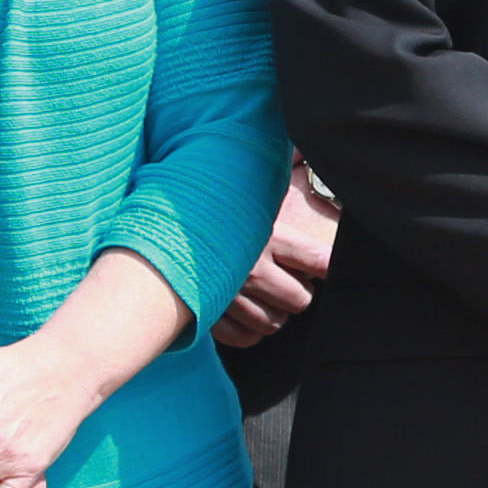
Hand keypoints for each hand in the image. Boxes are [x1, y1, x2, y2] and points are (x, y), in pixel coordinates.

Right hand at [221, 166, 341, 349]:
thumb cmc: (206, 200)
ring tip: (261, 295)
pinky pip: (243, 339)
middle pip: (300, 300)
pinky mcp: (208, 315)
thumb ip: (270, 174)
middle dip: (297, 293)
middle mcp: (251, 268)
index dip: (329, 266)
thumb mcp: (242, 184)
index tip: (333, 267)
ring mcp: (230, 295)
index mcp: (267, 235)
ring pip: (273, 323)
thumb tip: (297, 148)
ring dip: (272, 313)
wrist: (154, 221)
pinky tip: (243, 314)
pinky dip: (247, 332)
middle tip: (285, 280)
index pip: (317, 260)